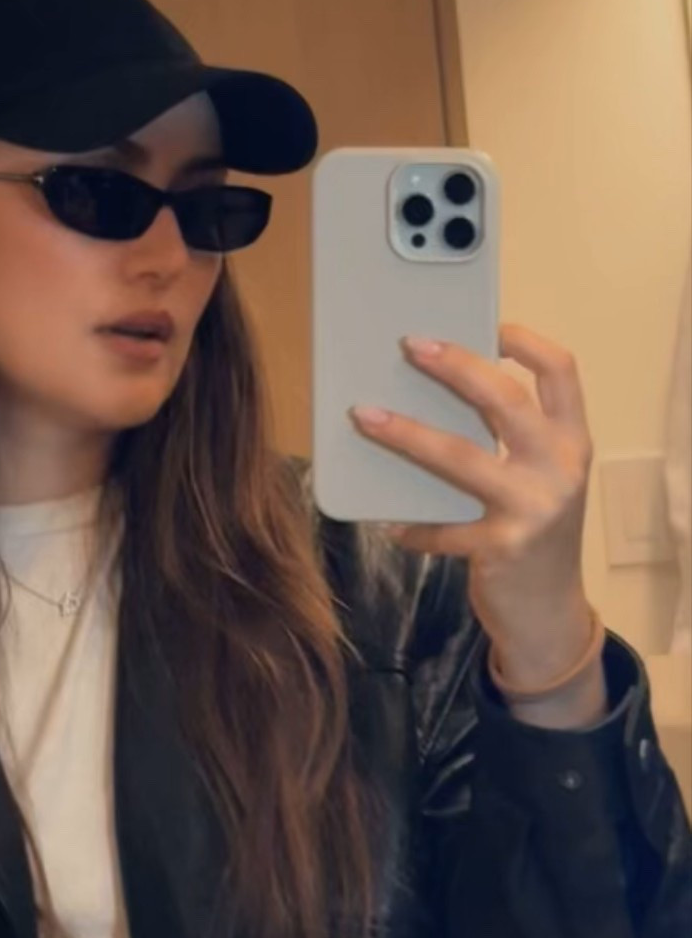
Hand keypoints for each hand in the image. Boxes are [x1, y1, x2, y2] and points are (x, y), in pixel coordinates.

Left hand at [350, 323, 596, 681]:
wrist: (547, 612)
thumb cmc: (533, 531)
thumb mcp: (538, 478)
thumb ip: (510, 439)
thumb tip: (436, 389)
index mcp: (571, 440)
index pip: (561, 372)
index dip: (525, 341)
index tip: (487, 324)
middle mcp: (560, 468)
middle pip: (505, 399)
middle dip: (455, 366)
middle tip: (409, 345)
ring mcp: (533, 508)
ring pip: (462, 456)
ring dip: (407, 434)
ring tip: (365, 416)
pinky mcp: (502, 547)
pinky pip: (441, 527)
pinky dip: (411, 524)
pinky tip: (388, 521)